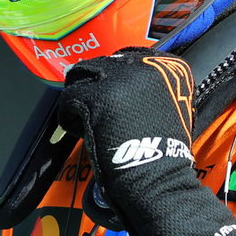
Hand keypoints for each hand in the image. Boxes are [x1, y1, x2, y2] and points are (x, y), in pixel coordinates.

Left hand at [57, 48, 198, 235]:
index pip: (127, 58)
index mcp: (166, 64)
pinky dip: (69, 116)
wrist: (158, 177)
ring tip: (86, 120)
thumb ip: (149, 88)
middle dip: (94, 85)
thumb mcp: (167, 105)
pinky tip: (81, 131)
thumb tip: (121, 83)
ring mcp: (119, 78)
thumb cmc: (163, 150)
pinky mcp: (97, 96)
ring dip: (80, 98)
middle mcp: (143, 64)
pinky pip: (69, 99)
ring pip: (82, 78)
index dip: (113, 77)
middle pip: (102, 64)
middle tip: (91, 108)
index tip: (110, 93)